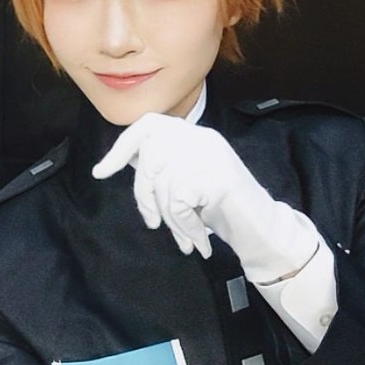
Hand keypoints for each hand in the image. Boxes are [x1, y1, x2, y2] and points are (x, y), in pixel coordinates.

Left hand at [91, 113, 318, 279]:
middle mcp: (202, 139)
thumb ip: (162, 166)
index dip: (121, 148)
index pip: (147, 125)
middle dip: (144, 196)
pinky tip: (197, 239)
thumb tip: (125, 158)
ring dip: (169, 219)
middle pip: (149, 159)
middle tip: (152, 223)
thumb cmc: (223, 211)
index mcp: (194, 135)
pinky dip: (184, 225)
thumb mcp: (187, 182)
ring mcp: (211, 156)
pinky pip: (179, 201)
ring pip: (163, 184)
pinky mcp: (217, 177)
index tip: (101, 172)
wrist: (263, 232)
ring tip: (184, 237)